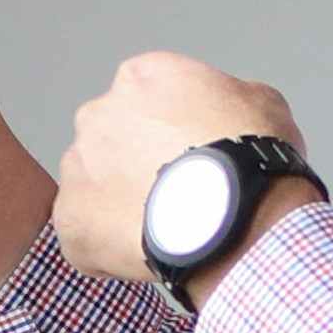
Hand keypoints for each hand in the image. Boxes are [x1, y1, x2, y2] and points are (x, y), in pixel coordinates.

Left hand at [51, 52, 304, 289]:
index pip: (144, 101)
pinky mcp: (70, 219)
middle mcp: (98, 114)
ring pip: (92, 187)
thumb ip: (229, 100)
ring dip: (118, 205)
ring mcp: (78, 167)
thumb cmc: (249, 160)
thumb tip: (226, 116)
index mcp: (140, 78)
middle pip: (110, 141)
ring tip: (163, 228)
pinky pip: (83, 235)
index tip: (188, 156)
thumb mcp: (262, 103)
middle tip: (174, 194)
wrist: (234, 216)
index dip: (168, 133)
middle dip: (135, 165)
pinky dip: (107, 247)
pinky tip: (144, 253)